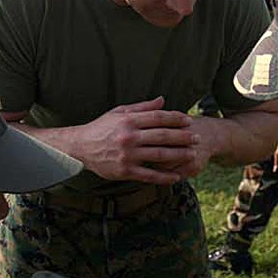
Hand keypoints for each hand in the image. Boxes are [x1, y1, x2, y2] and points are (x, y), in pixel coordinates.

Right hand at [73, 97, 198, 184]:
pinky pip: (149, 175)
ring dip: (178, 155)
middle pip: (162, 136)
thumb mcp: (119, 112)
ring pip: (159, 155)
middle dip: (183, 137)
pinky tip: (176, 176)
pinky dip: (164, 176)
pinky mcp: (125, 171)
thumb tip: (163, 100)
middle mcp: (129, 137)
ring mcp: (127, 155)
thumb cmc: (101, 128)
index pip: (158, 118)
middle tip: (197, 138)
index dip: (176, 119)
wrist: (80, 147)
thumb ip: (142, 107)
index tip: (188, 121)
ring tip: (192, 154)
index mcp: (128, 120)